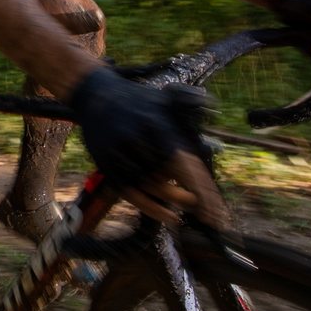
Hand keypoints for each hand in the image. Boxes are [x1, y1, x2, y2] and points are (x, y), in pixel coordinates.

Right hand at [69, 67, 228, 227]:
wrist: (95, 94)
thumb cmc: (137, 101)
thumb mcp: (164, 98)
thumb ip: (188, 106)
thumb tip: (214, 109)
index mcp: (155, 123)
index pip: (182, 162)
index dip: (200, 188)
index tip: (215, 207)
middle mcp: (136, 139)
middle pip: (168, 178)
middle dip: (191, 196)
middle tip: (210, 211)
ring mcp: (118, 153)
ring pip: (149, 186)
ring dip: (172, 200)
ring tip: (190, 204)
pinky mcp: (106, 163)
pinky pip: (129, 193)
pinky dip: (150, 208)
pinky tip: (169, 216)